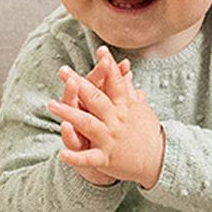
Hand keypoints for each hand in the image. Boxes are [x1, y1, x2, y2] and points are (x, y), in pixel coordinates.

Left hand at [48, 50, 163, 188]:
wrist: (159, 161)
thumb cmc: (148, 133)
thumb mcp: (141, 110)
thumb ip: (129, 91)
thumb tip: (126, 72)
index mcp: (125, 107)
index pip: (116, 83)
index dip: (109, 66)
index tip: (101, 50)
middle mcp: (117, 120)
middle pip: (96, 99)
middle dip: (78, 84)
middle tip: (62, 71)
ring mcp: (110, 139)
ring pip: (87, 123)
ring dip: (69, 114)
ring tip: (51, 105)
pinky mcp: (106, 158)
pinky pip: (89, 158)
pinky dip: (75, 157)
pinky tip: (62, 154)